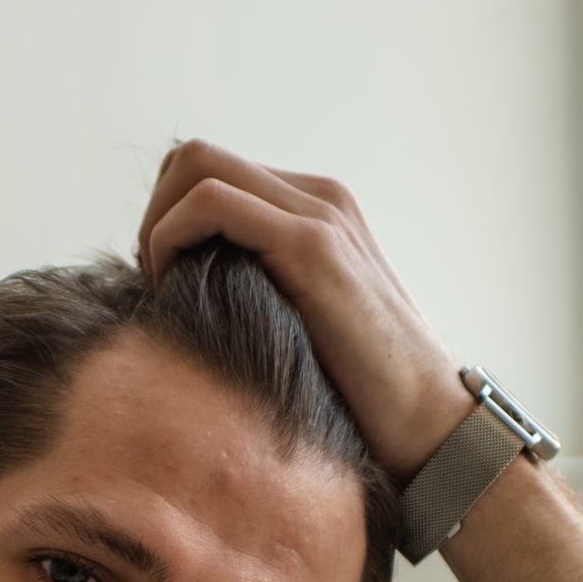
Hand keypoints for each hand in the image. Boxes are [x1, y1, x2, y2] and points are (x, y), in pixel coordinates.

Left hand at [137, 139, 471, 483]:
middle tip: (153, 285)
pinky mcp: (312, 245)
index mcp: (316, 212)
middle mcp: (318, 197)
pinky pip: (209, 202)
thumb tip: (195, 309)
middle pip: (193, 158)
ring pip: (195, 166)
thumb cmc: (364, 399)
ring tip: (161, 290)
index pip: (212, 175)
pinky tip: (174, 291)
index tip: (162, 285)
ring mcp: (318, 214)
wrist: (429, 423)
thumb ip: (265, 299)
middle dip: (154, 215)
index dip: (168, 221)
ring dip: (156, 226)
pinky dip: (170, 239)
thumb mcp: (303, 331)